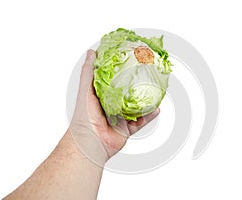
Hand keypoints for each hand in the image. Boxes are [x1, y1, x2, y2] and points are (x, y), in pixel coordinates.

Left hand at [69, 50, 159, 165]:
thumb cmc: (84, 116)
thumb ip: (89, 72)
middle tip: (148, 74)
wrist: (90, 142)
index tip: (131, 61)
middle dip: (138, 85)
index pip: (114, 80)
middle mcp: (113, 106)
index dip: (122, 71)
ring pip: (137, 107)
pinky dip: (150, 115)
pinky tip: (157, 108)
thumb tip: (92, 52)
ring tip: (156, 90)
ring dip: (147, 100)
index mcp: (102, 95)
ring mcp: (121, 117)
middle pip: (128, 93)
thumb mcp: (86, 89)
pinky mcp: (127, 128)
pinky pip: (142, 121)